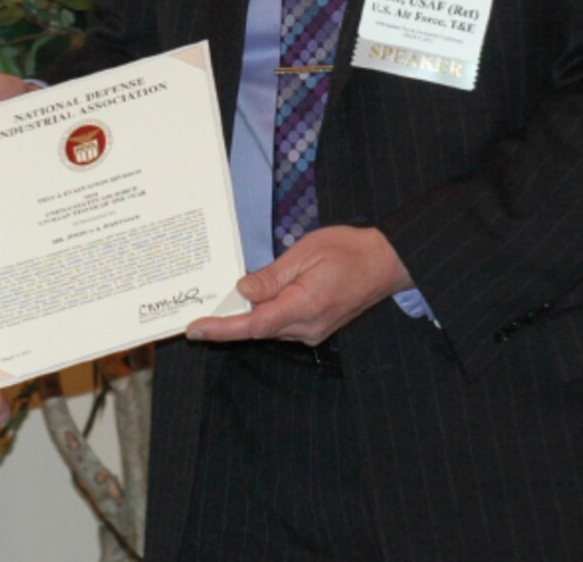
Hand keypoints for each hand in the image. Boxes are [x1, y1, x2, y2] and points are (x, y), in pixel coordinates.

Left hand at [185, 225, 410, 346]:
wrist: (385, 262)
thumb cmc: (349, 250)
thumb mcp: (306, 253)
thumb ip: (272, 276)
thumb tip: (243, 289)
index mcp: (305, 306)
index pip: (255, 324)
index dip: (222, 329)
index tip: (196, 329)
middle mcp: (308, 327)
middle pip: (258, 329)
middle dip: (228, 322)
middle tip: (199, 315)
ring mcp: (313, 332)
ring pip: (269, 329)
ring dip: (246, 318)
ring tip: (222, 305)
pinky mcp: (315, 329)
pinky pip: (281, 326)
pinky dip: (264, 316)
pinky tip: (253, 302)